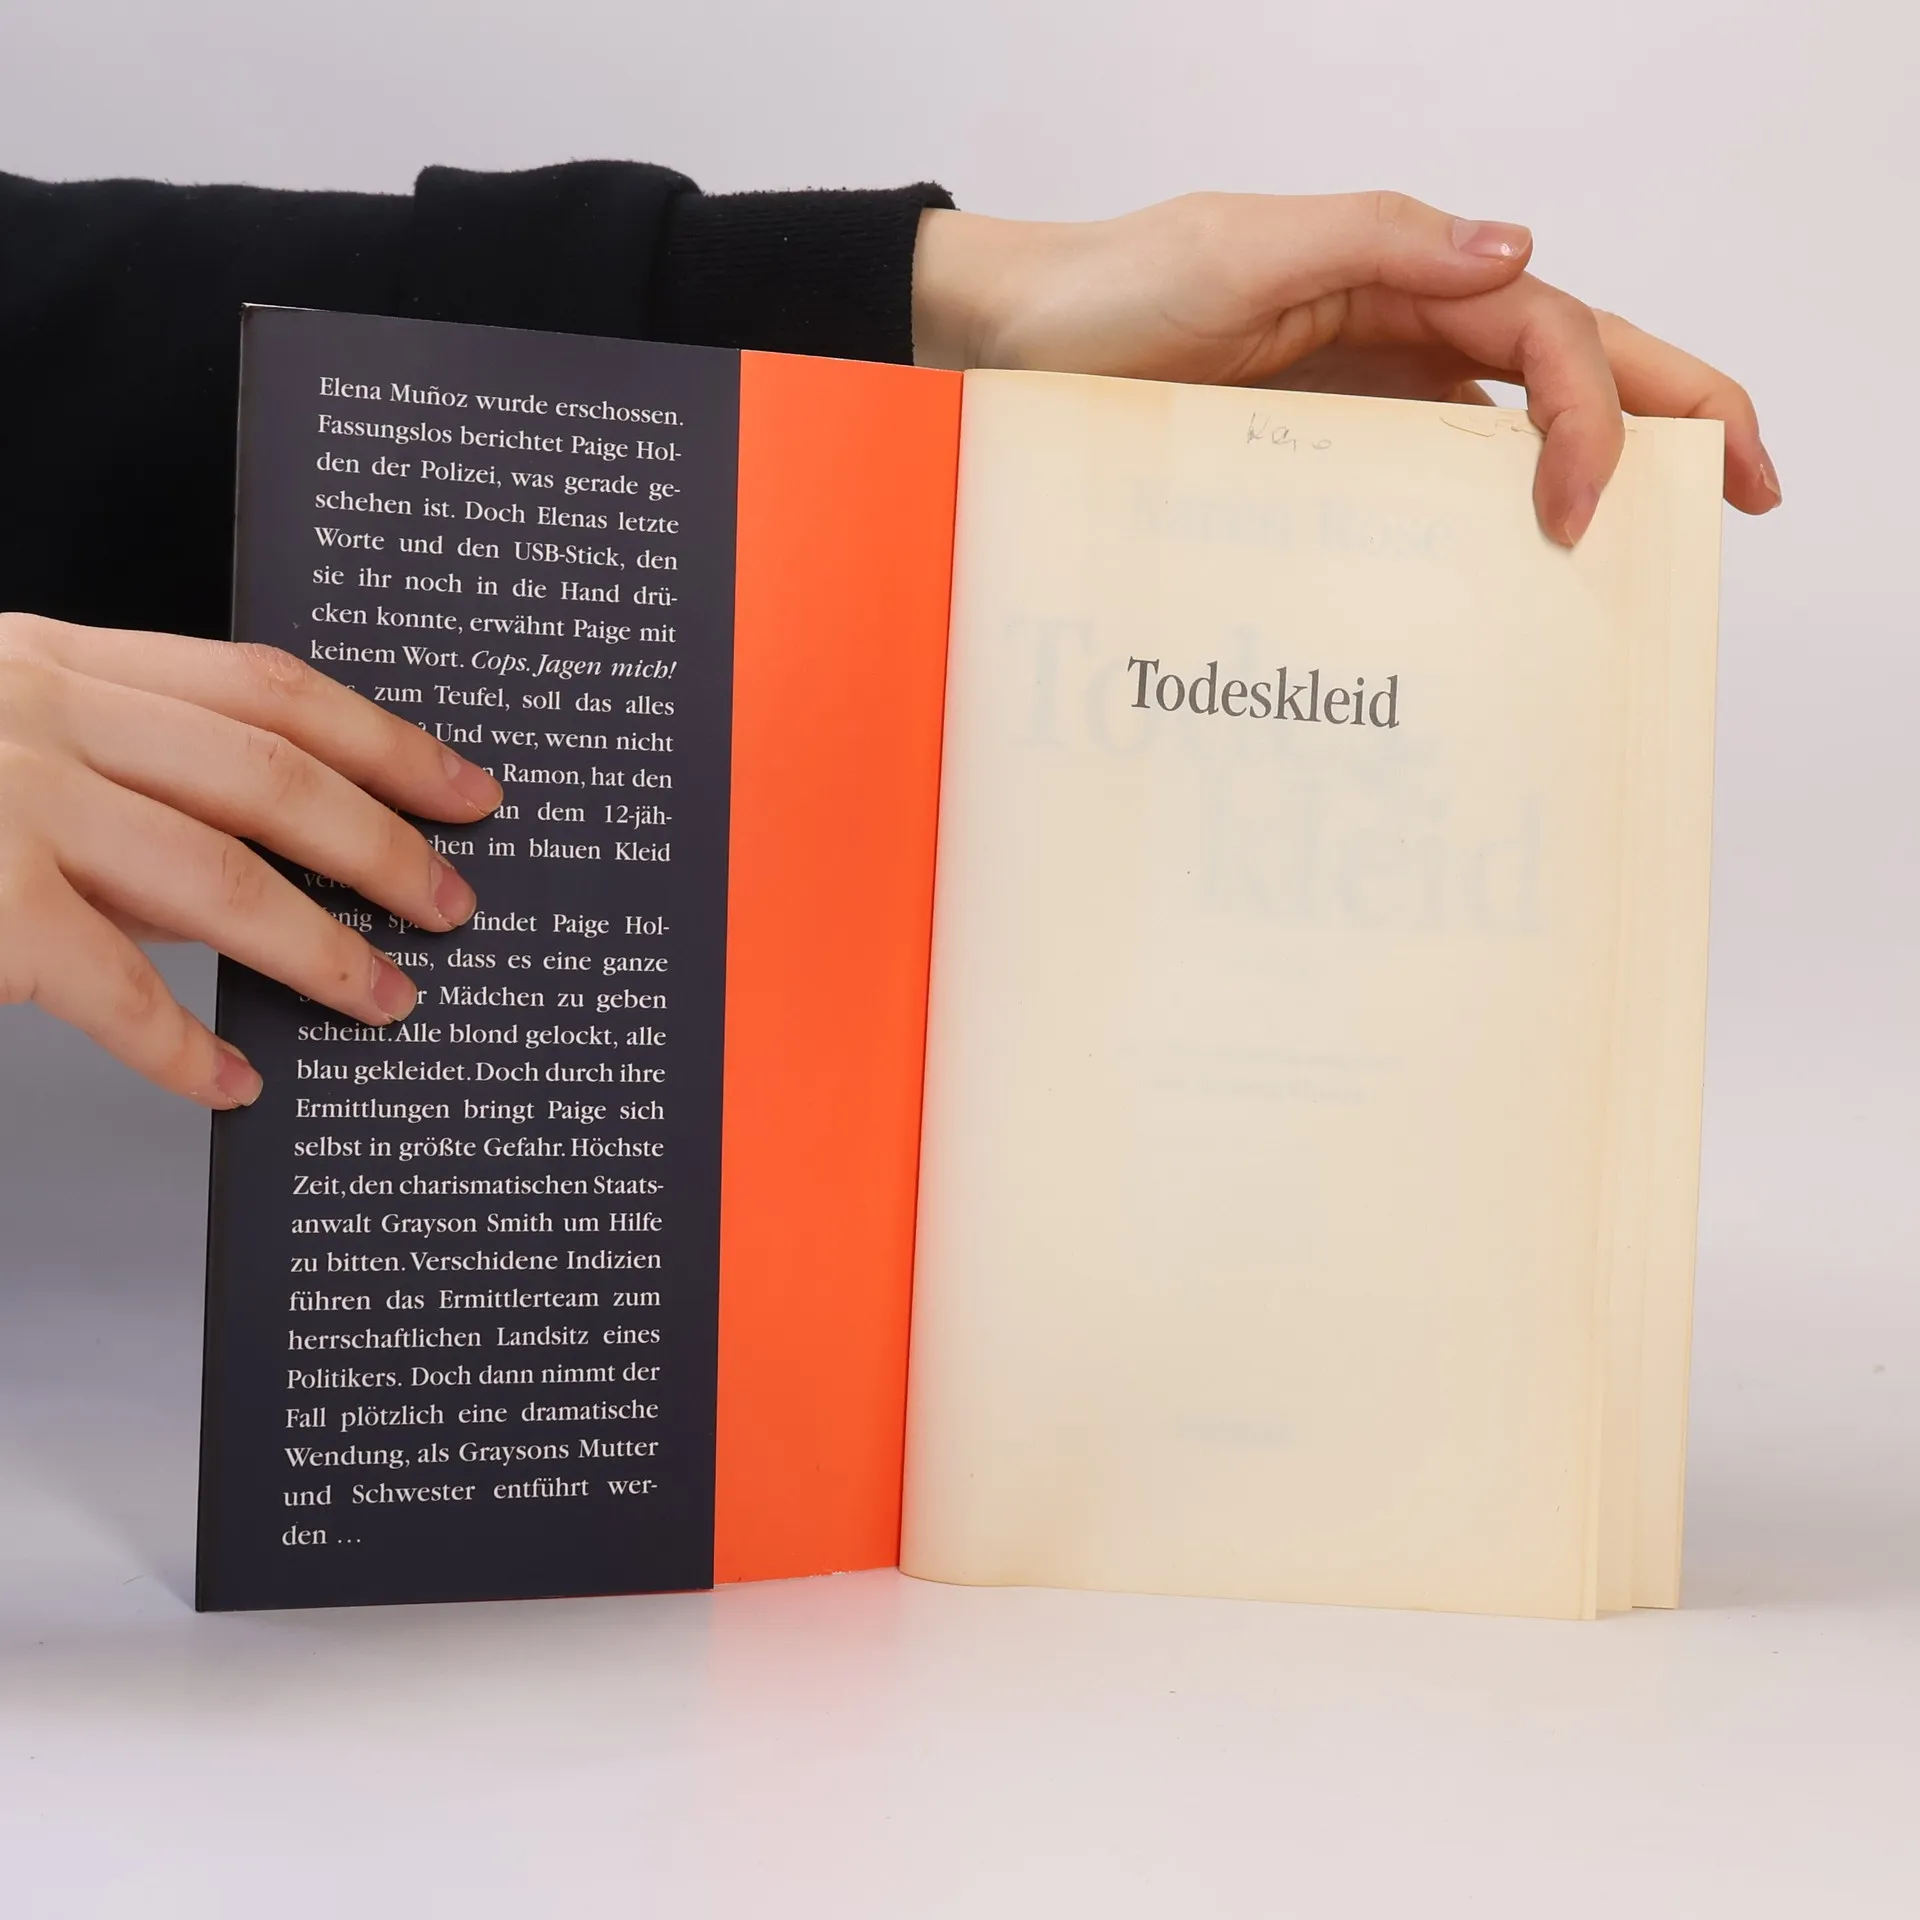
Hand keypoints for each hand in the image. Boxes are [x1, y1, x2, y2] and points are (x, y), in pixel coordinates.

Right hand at [0, 614, 501, 1107]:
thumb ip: (113, 780)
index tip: (468, 787)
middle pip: (269, 774)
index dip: (385, 737)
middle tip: (455, 906)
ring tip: (383, 1001)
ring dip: (316, 947)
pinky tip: (229, 1079)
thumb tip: (257, 861)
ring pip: (214, 872)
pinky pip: (105, 982)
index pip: (263, 685)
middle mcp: (32, 708)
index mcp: (50, 660)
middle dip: (382, 846)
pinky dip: (177, 1042)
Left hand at [913, 191, 1778, 545]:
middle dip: (1673, 415)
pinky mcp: (1326, 453)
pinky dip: (1487, 518)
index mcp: (1400, 272)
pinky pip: (1431, 480)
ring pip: (1512, 428)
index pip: (1547, 329)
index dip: (1592, 410)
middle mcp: (1402, 330)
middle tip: (1752, 489)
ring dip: (1595, 472)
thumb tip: (1524, 256)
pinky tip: (1516, 572)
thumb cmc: (1110, 295)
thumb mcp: (1236, 252)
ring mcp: (1368, 395)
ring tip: (1659, 544)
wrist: (1015, 352)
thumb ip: (1376, 244)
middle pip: (1569, 364)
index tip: (1581, 509)